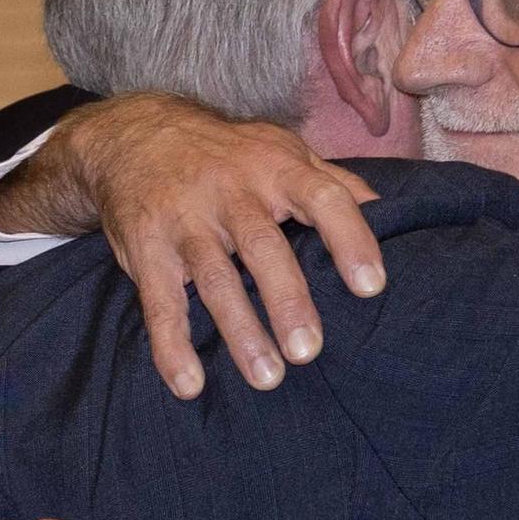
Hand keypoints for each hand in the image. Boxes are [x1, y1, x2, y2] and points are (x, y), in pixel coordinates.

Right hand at [0, 93, 386, 398]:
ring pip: (214, 278)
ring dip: (240, 331)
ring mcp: (185, 219)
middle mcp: (231, 191)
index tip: (371, 286)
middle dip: (287, 299)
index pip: (322, 198)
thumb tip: (386, 210)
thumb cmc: (226, 154)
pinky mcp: (146, 247)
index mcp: (275, 167)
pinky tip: (188, 383)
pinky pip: (159, 301)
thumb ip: (330, 181)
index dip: (349, 239)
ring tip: (267, 378)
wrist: (132, 136)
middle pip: (264, 246)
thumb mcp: (279, 150)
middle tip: (310, 351)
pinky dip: (171, 345)